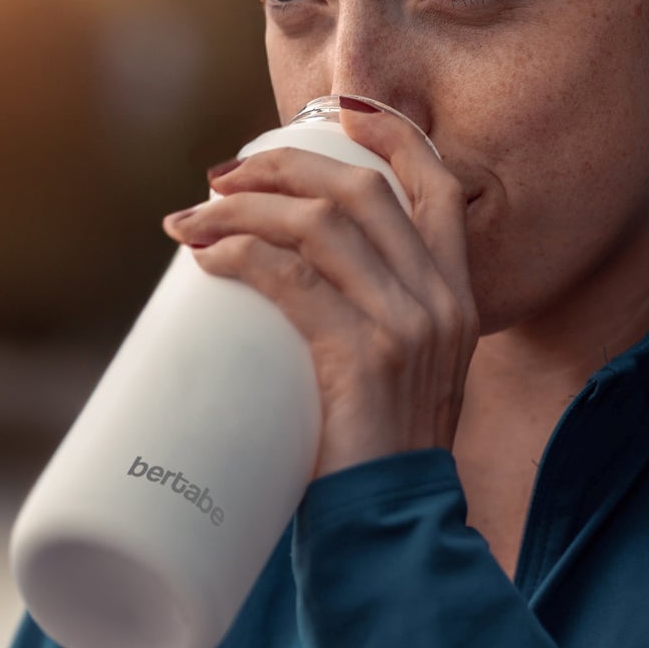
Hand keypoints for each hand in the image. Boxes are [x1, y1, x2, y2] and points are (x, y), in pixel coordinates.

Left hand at [162, 103, 479, 480]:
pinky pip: (292, 280)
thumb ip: (370, 330)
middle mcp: (442, 302)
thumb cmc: (377, 464)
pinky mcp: (365, 357)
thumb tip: (287, 289)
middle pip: (361, 190)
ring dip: (242, 209)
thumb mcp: (400, 382)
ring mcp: (408, 327)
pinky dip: (240, 256)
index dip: (388, 135)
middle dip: (282, 167)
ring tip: (189, 220)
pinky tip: (205, 256)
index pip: (439, 185)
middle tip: (221, 177)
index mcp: (459, 298)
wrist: (396, 535)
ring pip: (319, 224)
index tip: (336, 112)